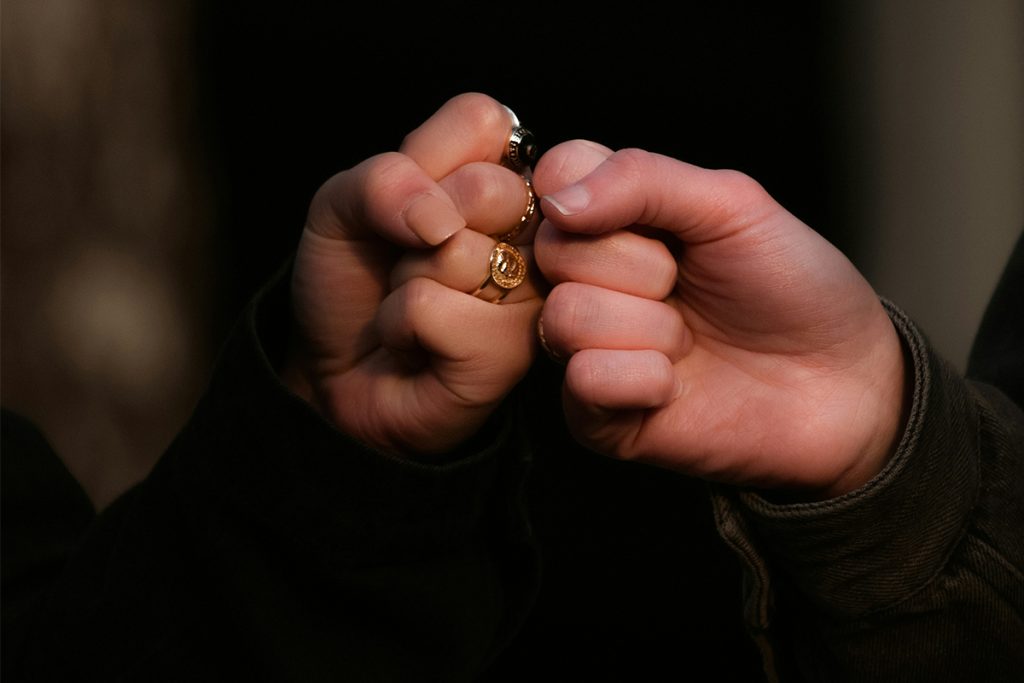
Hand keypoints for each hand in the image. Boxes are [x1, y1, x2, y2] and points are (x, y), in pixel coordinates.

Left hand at [282, 93, 543, 456]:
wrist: (334, 369)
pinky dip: (402, 326)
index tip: (413, 205)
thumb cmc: (354, 282)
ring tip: (414, 305)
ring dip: (407, 281)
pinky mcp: (515, 352)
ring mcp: (535, 296)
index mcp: (507, 179)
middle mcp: (537, 233)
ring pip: (459, 253)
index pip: (488, 121)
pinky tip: (418, 345)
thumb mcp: (342, 206)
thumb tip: (438, 218)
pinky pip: (437, 310)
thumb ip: (383, 180)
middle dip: (417, 225)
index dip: (425, 162)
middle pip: (489, 188)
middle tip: (413, 258)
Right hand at [533, 141, 907, 497]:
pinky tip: (676, 383)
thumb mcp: (733, 206)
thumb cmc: (794, 287)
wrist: (845, 383)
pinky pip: (583, 381)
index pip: (553, 179)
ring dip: (650, 328)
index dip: (593, 194)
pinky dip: (643, 380)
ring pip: (567, 317)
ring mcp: (588, 348)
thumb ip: (642, 179)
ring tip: (689, 339)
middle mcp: (590, 280)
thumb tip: (558, 199)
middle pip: (555, 250)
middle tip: (686, 284)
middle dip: (641, 267)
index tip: (655, 220)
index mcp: (615, 218)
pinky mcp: (596, 416)